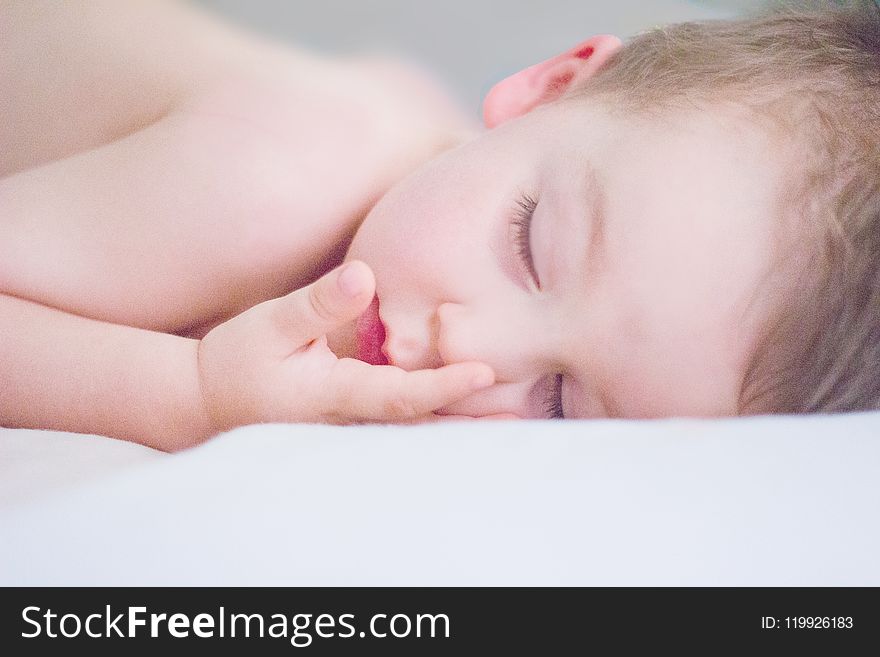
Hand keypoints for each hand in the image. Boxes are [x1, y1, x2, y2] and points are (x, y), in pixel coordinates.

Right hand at [196, 261, 495, 431]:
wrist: (212, 401)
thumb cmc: (240, 360)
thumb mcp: (271, 325)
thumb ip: (318, 304)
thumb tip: (363, 276)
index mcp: (335, 396)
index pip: (400, 396)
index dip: (443, 387)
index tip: (485, 373)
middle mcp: (351, 420)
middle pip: (422, 426)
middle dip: (471, 422)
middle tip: (526, 414)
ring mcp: (352, 428)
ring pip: (417, 431)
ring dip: (462, 426)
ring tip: (515, 417)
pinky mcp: (353, 422)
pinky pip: (403, 425)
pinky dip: (439, 418)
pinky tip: (471, 412)